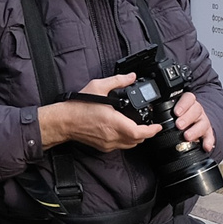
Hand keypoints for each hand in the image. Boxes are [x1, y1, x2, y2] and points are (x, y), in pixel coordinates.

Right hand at [35, 74, 158, 153]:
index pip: (139, 132)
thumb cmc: (78, 106)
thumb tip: (131, 77)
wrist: (64, 121)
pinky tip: (124, 131)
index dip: (152, 131)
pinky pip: (120, 146)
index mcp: (114, 122)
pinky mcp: (102, 147)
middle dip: (147, 134)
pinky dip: (126, 141)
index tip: (158, 126)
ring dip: (137, 138)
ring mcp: (107, 143)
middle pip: (137, 140)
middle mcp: (112, 135)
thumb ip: (117, 81)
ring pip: (130, 145)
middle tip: (150, 125)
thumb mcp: (98, 87)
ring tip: (140, 128)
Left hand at [171, 90, 216, 154]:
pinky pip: (210, 136)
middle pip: (196, 110)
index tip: (176, 112)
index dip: (183, 104)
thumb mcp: (172, 112)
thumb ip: (165, 113)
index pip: (188, 98)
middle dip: (187, 118)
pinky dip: (208, 141)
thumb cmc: (178, 117)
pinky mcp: (207, 132)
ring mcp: (202, 121)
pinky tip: (205, 146)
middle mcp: (196, 110)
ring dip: (195, 130)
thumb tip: (152, 122)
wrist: (192, 122)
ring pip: (203, 123)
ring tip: (187, 136)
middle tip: (179, 125)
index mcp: (187, 103)